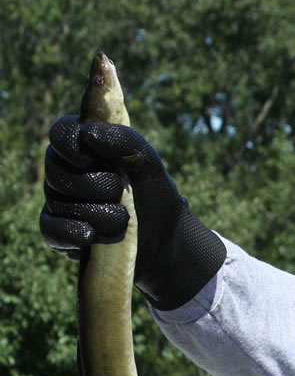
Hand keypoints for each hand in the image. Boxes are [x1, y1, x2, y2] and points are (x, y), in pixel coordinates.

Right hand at [40, 115, 225, 309]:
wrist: (163, 242)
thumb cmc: (155, 197)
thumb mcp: (150, 165)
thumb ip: (126, 141)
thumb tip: (87, 134)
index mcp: (86, 148)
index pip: (61, 134)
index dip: (70, 145)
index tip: (90, 159)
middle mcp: (68, 173)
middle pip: (55, 170)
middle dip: (93, 184)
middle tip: (119, 192)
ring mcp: (62, 204)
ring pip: (57, 202)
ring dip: (95, 213)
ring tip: (122, 220)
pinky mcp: (62, 233)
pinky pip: (50, 230)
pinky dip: (70, 232)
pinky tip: (90, 236)